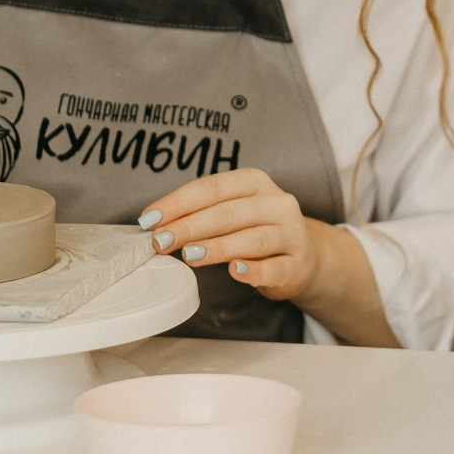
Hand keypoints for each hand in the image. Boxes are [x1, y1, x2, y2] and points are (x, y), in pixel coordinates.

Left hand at [136, 169, 329, 301]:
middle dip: (189, 226)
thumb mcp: (233, 214)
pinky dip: (254, 270)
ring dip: (217, 247)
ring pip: (252, 238)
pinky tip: (235, 271)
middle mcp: (277, 203)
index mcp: (255, 182)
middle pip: (229, 212)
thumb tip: (157, 226)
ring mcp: (291, 233)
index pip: (213, 187)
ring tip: (188, 255)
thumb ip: (202, 215)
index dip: (179, 202)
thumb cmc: (256, 231)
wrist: (303, 257)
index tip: (150, 219)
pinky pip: (275, 267)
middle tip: (160, 241)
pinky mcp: (297, 264)